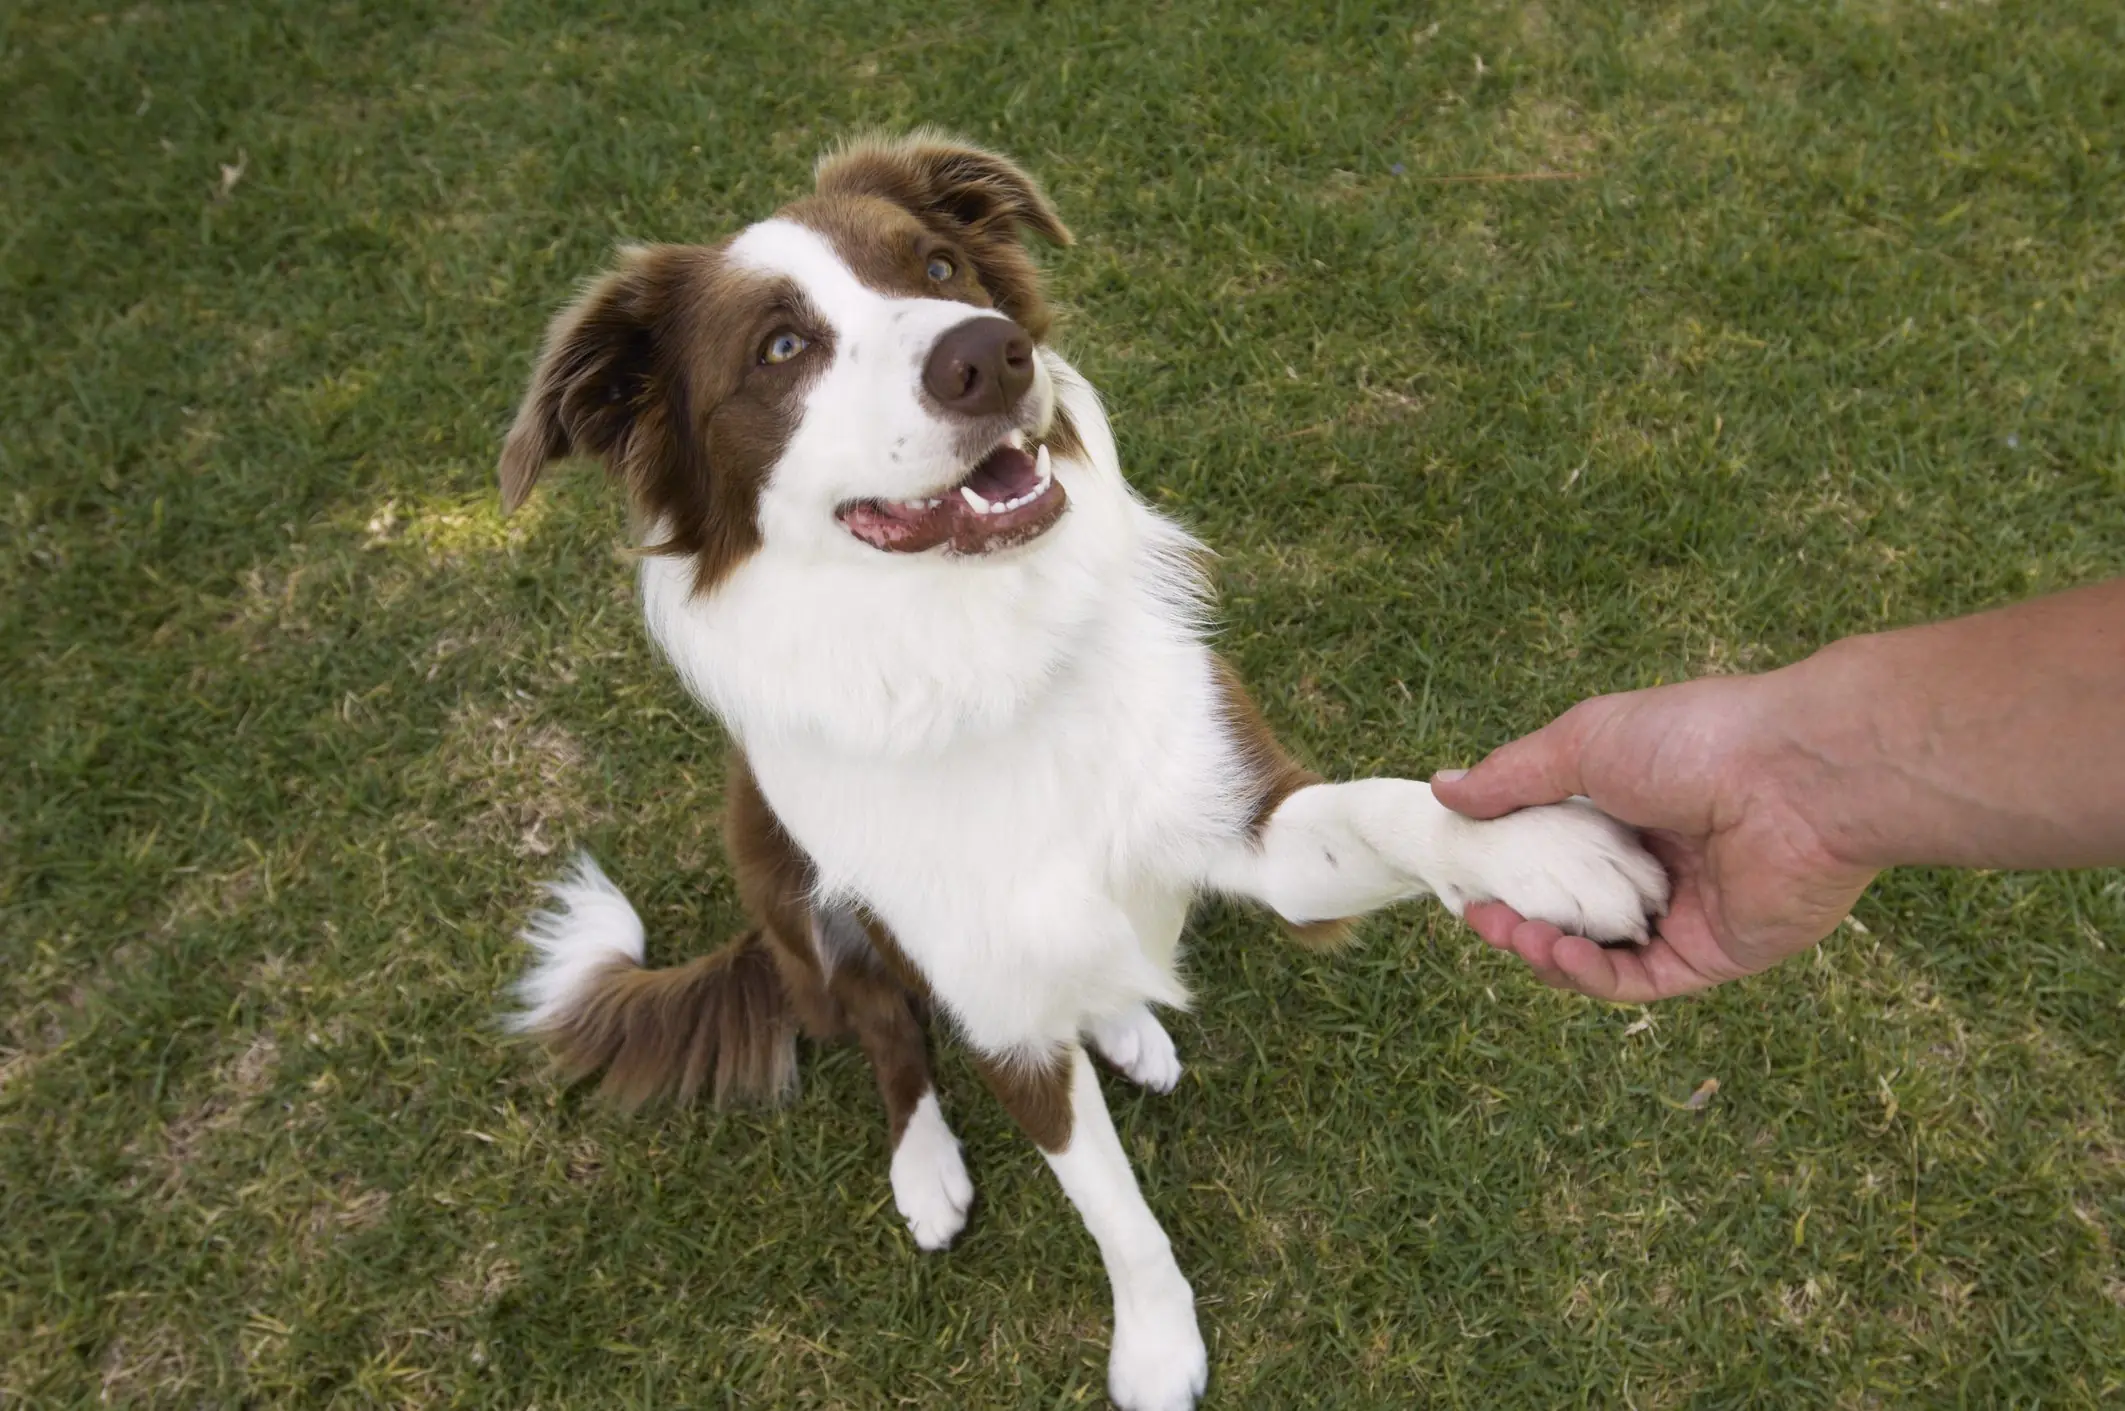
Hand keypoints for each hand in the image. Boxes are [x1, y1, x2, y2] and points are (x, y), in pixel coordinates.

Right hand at [1429, 674, 1877, 1001]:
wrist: (1796, 777)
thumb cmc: (1693, 741)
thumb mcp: (1583, 744)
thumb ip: (1513, 777)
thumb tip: (1443, 789)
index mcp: (1635, 803)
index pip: (1558, 849)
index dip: (1512, 867)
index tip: (1471, 875)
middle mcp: (1661, 860)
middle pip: (1575, 906)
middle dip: (1522, 917)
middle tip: (1482, 916)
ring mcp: (1689, 910)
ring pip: (1603, 951)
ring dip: (1549, 951)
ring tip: (1513, 936)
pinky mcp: (1717, 954)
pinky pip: (1643, 978)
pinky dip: (1593, 975)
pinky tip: (1558, 956)